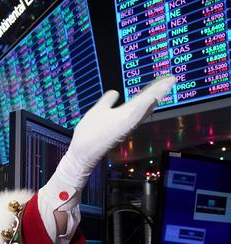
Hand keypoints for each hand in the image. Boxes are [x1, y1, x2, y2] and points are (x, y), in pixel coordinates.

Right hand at [60, 75, 175, 188]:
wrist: (85, 153)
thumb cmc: (90, 132)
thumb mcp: (97, 111)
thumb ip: (108, 100)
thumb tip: (116, 92)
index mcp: (128, 113)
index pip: (147, 97)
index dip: (158, 87)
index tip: (170, 79)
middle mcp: (132, 119)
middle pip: (149, 102)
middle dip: (160, 90)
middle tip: (171, 80)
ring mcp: (129, 125)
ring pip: (145, 109)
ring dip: (154, 98)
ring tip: (161, 89)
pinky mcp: (124, 130)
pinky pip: (138, 115)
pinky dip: (144, 107)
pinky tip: (145, 105)